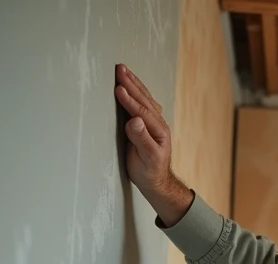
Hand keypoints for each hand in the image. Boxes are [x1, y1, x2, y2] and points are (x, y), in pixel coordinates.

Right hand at [114, 63, 191, 225]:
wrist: (156, 181)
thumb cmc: (150, 172)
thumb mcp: (147, 159)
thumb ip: (141, 139)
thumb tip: (135, 121)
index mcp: (159, 131)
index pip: (141, 111)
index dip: (129, 100)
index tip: (118, 88)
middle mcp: (158, 124)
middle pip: (144, 100)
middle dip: (131, 83)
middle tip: (119, 68)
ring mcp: (154, 123)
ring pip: (144, 99)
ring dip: (134, 84)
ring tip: (123, 70)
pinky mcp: (149, 125)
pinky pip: (142, 104)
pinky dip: (136, 92)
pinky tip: (131, 86)